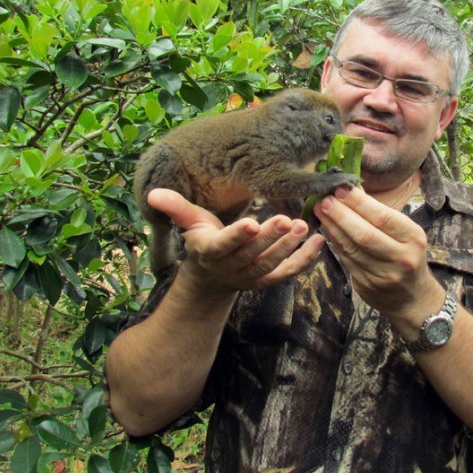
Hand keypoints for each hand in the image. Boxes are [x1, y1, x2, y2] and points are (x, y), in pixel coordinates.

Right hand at [146, 189, 325, 294]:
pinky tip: (320, 243)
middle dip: (270, 238)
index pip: (224, 245)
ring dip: (288, 247)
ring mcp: (252, 276)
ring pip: (272, 263)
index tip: (251, 223)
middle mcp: (232, 267)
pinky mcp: (269, 280)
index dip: (237, 236)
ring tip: (302, 226)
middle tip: (286, 219)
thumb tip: (151, 193)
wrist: (212, 278)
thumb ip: (175, 207)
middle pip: (253, 253)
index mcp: (210, 251)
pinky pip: (289, 272)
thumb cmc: (203, 241)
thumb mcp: (189, 224)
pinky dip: (305, 261)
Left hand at [314, 186, 444, 320]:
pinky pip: (347, 260)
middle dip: (341, 215)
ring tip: (320, 211)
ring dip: (333, 227)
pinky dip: (334, 242)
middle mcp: (401, 257)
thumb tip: (353, 189)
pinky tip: (326, 229)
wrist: (412, 297)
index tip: (340, 189)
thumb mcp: (405, 233)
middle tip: (324, 200)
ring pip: (352, 248)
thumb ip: (380, 213)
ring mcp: (384, 274)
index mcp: (413, 238)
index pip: (382, 217)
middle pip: (365, 234)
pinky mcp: (367, 285)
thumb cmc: (406, 254)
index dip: (359, 203)